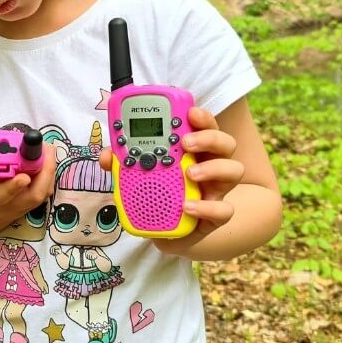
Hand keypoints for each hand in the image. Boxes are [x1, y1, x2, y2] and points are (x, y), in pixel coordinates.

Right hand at [0, 139, 56, 244]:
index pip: (0, 196)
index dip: (13, 187)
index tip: (23, 175)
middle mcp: (3, 208)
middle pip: (32, 196)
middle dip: (45, 172)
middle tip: (47, 148)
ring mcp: (15, 211)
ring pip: (40, 196)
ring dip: (48, 174)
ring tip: (48, 151)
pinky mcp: (21, 209)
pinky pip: (39, 196)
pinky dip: (46, 179)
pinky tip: (44, 161)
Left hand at [99, 106, 244, 256]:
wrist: (167, 230)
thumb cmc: (159, 192)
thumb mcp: (138, 175)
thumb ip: (123, 163)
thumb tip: (107, 156)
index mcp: (194, 150)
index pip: (205, 126)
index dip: (202, 117)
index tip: (190, 112)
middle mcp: (210, 165)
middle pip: (225, 142)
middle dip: (208, 137)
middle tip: (186, 142)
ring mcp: (216, 190)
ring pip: (234, 170)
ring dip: (213, 168)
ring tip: (189, 173)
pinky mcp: (215, 215)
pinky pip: (224, 210)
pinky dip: (206, 207)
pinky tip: (187, 206)